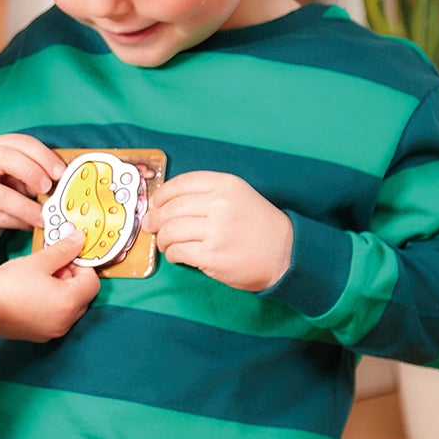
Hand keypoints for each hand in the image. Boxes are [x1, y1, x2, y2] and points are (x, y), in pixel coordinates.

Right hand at [0, 134, 66, 247]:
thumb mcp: (11, 176)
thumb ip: (31, 174)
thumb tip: (59, 182)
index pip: (19, 142)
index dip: (43, 155)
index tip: (60, 171)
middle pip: (7, 158)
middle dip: (33, 172)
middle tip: (49, 188)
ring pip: (2, 195)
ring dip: (28, 207)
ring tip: (43, 216)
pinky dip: (18, 222)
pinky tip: (29, 224)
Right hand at [0, 233, 99, 341]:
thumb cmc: (6, 285)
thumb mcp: (38, 261)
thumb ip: (63, 250)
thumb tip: (78, 240)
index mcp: (69, 303)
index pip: (92, 281)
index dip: (81, 265)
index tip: (66, 256)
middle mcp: (65, 321)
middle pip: (83, 296)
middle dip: (71, 278)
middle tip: (52, 265)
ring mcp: (52, 331)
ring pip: (69, 307)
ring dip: (61, 291)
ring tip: (40, 279)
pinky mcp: (39, 335)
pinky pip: (55, 318)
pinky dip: (51, 305)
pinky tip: (33, 293)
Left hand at [143, 172, 292, 291]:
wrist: (285, 252)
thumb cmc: (256, 225)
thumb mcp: (237, 196)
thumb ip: (205, 194)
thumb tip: (161, 204)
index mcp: (226, 185)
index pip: (181, 183)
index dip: (162, 194)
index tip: (155, 203)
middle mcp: (220, 204)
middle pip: (170, 208)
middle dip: (156, 219)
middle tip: (152, 226)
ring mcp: (216, 231)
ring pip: (170, 231)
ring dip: (162, 238)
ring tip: (166, 242)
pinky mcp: (212, 255)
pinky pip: (178, 252)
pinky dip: (172, 254)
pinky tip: (177, 254)